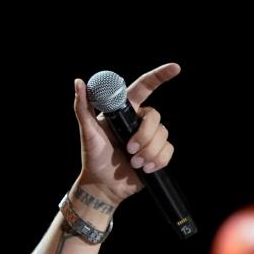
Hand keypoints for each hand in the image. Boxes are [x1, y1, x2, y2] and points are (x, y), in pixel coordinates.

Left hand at [72, 63, 180, 206]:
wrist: (104, 185)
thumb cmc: (93, 157)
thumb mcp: (87, 132)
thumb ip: (83, 107)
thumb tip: (78, 82)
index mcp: (124, 111)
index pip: (144, 87)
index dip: (160, 76)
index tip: (175, 68)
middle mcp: (139, 121)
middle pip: (155, 116)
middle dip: (144, 135)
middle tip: (129, 150)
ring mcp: (150, 137)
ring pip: (163, 135)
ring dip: (148, 152)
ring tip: (134, 163)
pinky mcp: (158, 153)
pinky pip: (168, 151)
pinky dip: (157, 160)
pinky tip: (146, 168)